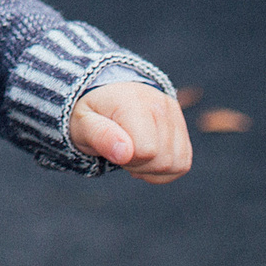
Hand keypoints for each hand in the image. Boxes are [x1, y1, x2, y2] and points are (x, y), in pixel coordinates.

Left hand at [69, 83, 192, 182]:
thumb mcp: (82, 123)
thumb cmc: (91, 113)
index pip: (146, 151)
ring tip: (132, 153)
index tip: (112, 148)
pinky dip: (164, 170)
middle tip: (120, 151)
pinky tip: (145, 158)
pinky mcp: (181, 125)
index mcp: (132, 101)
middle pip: (163, 161)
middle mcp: (159, 103)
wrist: (103, 96)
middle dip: (139, 166)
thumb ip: (99, 135)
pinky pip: (183, 163)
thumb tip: (125, 153)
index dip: (126, 159)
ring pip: (177, 164)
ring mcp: (174, 114)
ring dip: (152, 169)